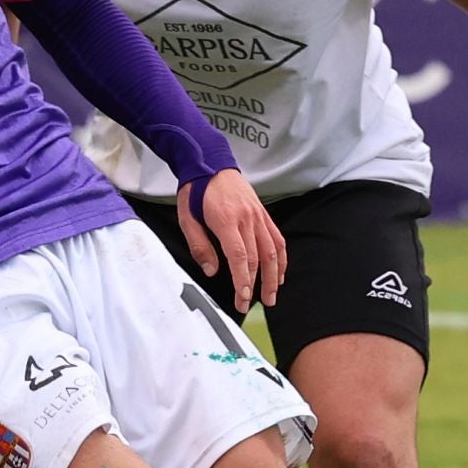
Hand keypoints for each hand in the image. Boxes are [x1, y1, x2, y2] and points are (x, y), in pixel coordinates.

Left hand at [178, 168, 286, 310]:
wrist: (210, 163)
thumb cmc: (196, 191)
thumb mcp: (187, 218)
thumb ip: (200, 246)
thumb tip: (212, 271)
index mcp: (226, 220)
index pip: (239, 256)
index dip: (242, 279)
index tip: (242, 298)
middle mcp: (247, 218)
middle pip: (257, 257)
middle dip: (255, 285)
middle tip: (249, 305)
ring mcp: (258, 216)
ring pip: (272, 251)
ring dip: (273, 277)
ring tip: (271, 296)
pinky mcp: (263, 214)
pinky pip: (277, 239)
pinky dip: (281, 259)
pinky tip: (279, 273)